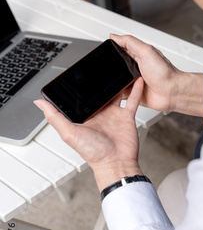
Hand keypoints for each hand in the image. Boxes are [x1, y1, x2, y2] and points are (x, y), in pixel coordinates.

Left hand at [35, 77, 143, 191]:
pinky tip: (135, 78)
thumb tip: (39, 103)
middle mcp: (99, 114)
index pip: (80, 99)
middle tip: (98, 66)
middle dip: (98, 82)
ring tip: (116, 68)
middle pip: (99, 93)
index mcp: (85, 117)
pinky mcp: (126, 116)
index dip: (79, 87)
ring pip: (115, 93)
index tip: (77, 73)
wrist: (116, 162)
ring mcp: (113, 114)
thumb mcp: (69, 133)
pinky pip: (132, 100)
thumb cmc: (93, 153)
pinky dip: (135, 89)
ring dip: (116, 82)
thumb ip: (55, 117)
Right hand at [110, 34, 202, 116]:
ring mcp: (133, 80)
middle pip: (116, 64)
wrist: (172, 92)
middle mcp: (135, 66)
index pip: (120, 48)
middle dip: (110, 67)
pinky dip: (116, 92)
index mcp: (138, 54)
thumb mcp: (147, 51)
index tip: (103, 49)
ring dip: (113, 80)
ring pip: (116, 79)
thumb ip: (131, 42)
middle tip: (106, 68)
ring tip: (111, 80)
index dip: (112, 48)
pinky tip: (114, 91)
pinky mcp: (133, 92)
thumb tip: (115, 36)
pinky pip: (120, 92)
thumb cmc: (165, 72)